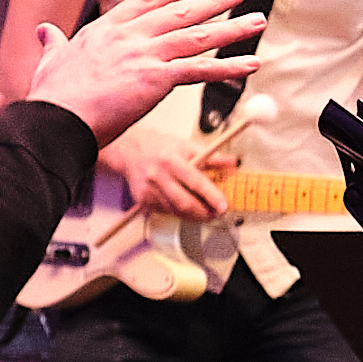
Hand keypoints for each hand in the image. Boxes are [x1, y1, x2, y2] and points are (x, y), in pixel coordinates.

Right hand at [26, 0, 264, 145]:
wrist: (55, 120)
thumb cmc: (52, 99)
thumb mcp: (51, 62)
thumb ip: (54, 44)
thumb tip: (44, 31)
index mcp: (105, 30)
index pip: (146, 2)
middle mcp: (129, 36)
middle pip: (180, 13)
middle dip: (213, 1)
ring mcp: (144, 55)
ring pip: (198, 37)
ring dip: (232, 28)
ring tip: (257, 20)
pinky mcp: (156, 79)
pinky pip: (201, 70)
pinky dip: (230, 67)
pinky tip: (252, 63)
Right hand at [109, 134, 230, 222]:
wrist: (130, 150)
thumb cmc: (160, 147)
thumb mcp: (187, 146)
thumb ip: (211, 156)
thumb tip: (232, 162)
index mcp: (170, 160)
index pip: (195, 181)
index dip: (211, 196)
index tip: (224, 206)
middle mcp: (157, 176)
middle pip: (185, 203)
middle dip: (205, 213)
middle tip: (218, 213)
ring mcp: (149, 190)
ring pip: (177, 211)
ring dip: (195, 215)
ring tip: (207, 212)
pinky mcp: (144, 201)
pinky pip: (167, 212)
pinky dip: (180, 213)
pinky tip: (188, 208)